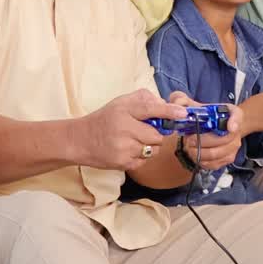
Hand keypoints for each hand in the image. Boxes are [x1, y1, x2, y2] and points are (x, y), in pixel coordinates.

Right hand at [71, 90, 186, 170]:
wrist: (80, 140)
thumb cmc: (104, 119)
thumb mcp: (121, 102)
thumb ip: (144, 100)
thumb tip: (166, 105)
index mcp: (124, 110)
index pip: (150, 109)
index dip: (169, 111)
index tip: (183, 113)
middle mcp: (124, 128)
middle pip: (157, 135)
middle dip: (156, 134)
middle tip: (145, 131)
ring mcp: (123, 148)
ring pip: (153, 150)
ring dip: (149, 146)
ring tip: (134, 141)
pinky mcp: (123, 163)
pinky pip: (145, 161)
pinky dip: (141, 156)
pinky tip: (128, 150)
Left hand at [167, 91, 242, 170]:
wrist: (219, 126)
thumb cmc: (206, 115)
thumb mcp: (195, 104)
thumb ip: (182, 100)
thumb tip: (178, 105)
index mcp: (232, 113)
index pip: (237, 116)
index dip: (234, 122)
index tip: (228, 127)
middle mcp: (236, 131)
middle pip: (222, 140)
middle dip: (200, 141)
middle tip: (188, 139)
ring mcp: (233, 147)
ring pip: (215, 155)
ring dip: (198, 152)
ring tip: (189, 146)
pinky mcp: (228, 159)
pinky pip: (214, 164)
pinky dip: (201, 160)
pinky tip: (195, 153)